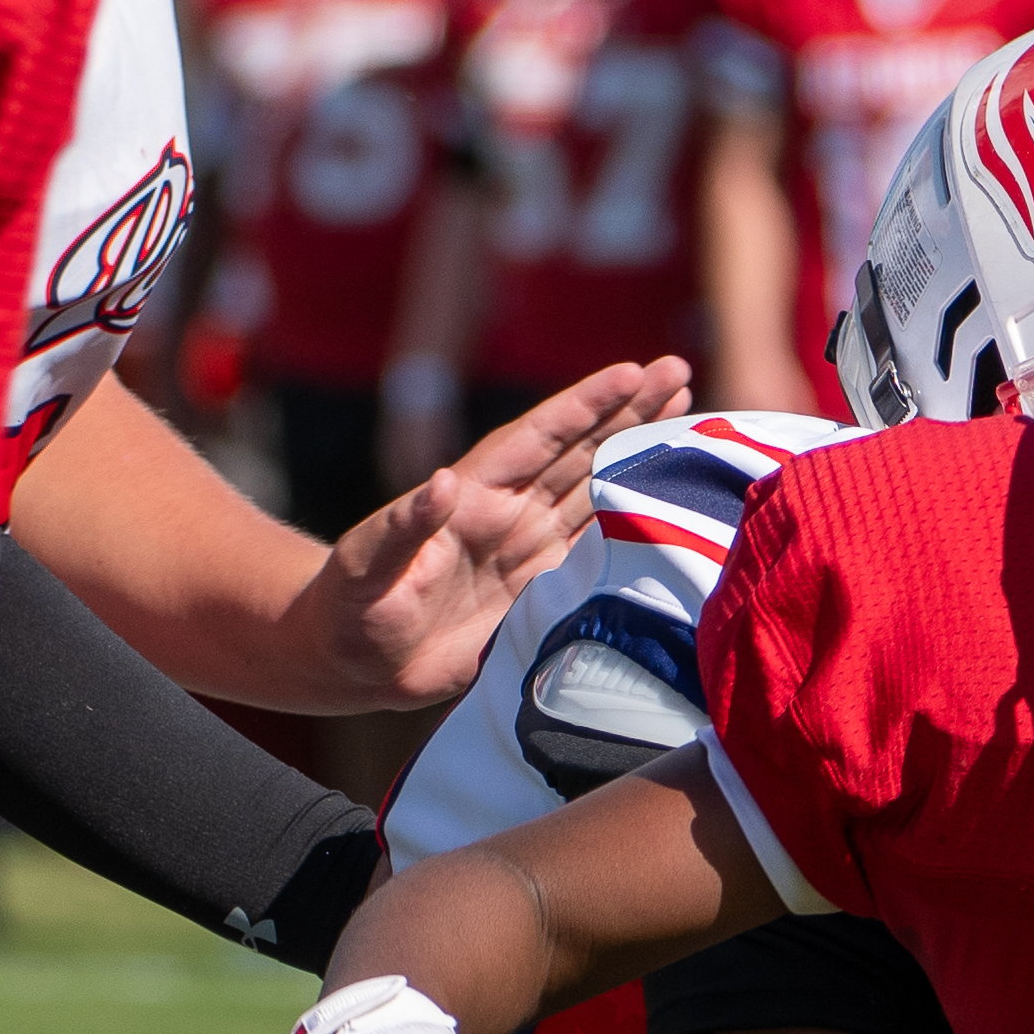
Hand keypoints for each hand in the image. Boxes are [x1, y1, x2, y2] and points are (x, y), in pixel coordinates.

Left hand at [302, 357, 690, 707]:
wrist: (353, 662)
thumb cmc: (346, 607)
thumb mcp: (365, 564)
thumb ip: (404, 527)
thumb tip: (444, 483)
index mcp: (473, 497)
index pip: (540, 440)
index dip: (585, 406)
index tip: (633, 372)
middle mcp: (510, 515)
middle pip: (581, 452)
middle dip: (630, 412)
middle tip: (679, 371)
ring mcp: (529, 551)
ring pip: (598, 491)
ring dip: (640, 455)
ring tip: (687, 414)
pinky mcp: (543, 592)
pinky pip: (599, 551)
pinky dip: (637, 524)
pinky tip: (671, 504)